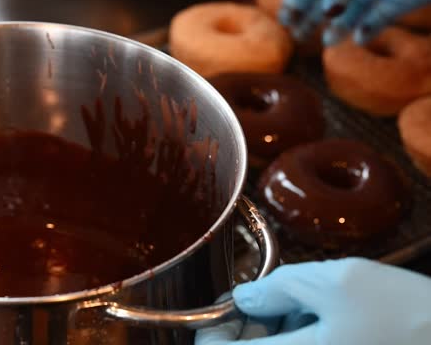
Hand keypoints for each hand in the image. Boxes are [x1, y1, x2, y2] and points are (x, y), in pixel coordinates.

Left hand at [195, 258, 430, 343]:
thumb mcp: (336, 284)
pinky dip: (309, 342)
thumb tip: (244, 297)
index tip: (231, 304)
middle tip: (272, 299)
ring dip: (282, 335)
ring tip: (310, 308)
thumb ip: (280, 287)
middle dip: (251, 330)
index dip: (215, 329)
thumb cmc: (407, 316)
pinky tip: (331, 324)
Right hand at [279, 0, 430, 44]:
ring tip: (327, 43)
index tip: (285, 17)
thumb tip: (326, 12)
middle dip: (311, 15)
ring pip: (349, 11)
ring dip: (336, 27)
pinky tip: (357, 40)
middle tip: (297, 35)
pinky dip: (366, 31)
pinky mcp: (399, 1)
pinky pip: (376, 21)